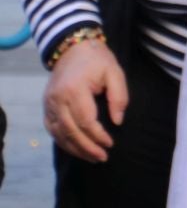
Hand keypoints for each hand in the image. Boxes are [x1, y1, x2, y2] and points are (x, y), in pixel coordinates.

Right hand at [44, 37, 126, 163]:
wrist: (73, 49)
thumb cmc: (97, 61)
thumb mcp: (115, 73)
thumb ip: (119, 97)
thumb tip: (117, 121)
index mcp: (74, 89)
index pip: (85, 120)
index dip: (97, 135)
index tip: (110, 143)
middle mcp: (57, 98)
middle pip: (70, 130)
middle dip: (87, 147)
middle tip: (102, 157)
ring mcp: (49, 103)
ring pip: (59, 133)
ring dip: (75, 148)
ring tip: (93, 158)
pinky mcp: (46, 106)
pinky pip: (53, 129)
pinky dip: (64, 141)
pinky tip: (77, 149)